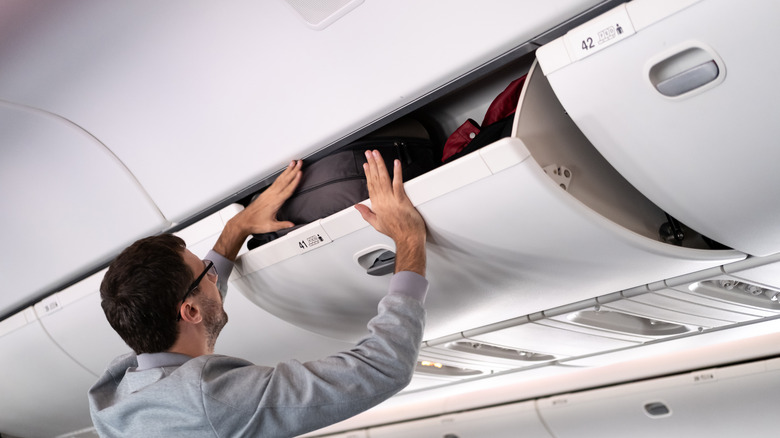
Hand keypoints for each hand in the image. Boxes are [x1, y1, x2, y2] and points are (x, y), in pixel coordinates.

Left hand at [233, 159, 302, 234]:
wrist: (244, 221)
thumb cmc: (256, 223)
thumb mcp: (271, 226)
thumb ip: (283, 225)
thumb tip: (292, 225)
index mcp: (275, 202)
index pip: (288, 189)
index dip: (295, 181)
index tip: (300, 173)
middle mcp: (272, 195)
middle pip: (285, 180)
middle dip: (293, 171)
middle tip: (299, 163)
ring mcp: (268, 192)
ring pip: (280, 179)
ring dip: (287, 170)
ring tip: (293, 163)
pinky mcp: (266, 193)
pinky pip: (276, 182)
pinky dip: (281, 176)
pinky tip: (284, 173)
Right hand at [355, 150, 425, 274]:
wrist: (408, 239)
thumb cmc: (396, 233)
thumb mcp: (376, 224)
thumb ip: (366, 213)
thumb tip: (357, 207)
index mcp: (377, 205)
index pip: (370, 185)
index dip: (367, 173)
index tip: (366, 164)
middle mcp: (383, 201)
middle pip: (375, 179)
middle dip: (371, 164)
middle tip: (369, 153)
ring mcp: (392, 200)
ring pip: (384, 178)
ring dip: (380, 165)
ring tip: (376, 154)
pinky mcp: (402, 200)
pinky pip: (398, 183)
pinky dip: (397, 173)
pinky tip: (395, 164)